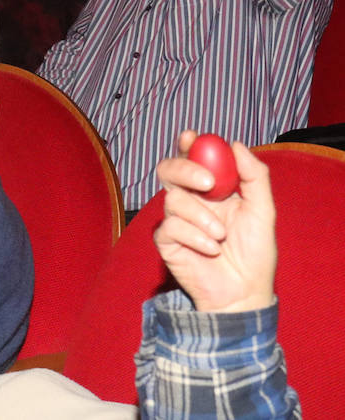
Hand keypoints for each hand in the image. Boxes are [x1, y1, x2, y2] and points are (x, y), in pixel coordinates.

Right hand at [153, 131, 276, 312]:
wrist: (244, 292)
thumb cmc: (255, 253)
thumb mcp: (263, 211)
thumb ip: (254, 177)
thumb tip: (235, 144)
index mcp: (212, 189)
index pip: (194, 158)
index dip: (188, 144)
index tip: (191, 137)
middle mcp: (191, 200)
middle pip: (169, 170)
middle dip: (185, 170)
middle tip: (207, 183)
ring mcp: (176, 220)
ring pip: (173, 200)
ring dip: (201, 217)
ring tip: (220, 236)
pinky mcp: (166, 241)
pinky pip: (171, 227)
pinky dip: (194, 237)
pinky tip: (211, 250)